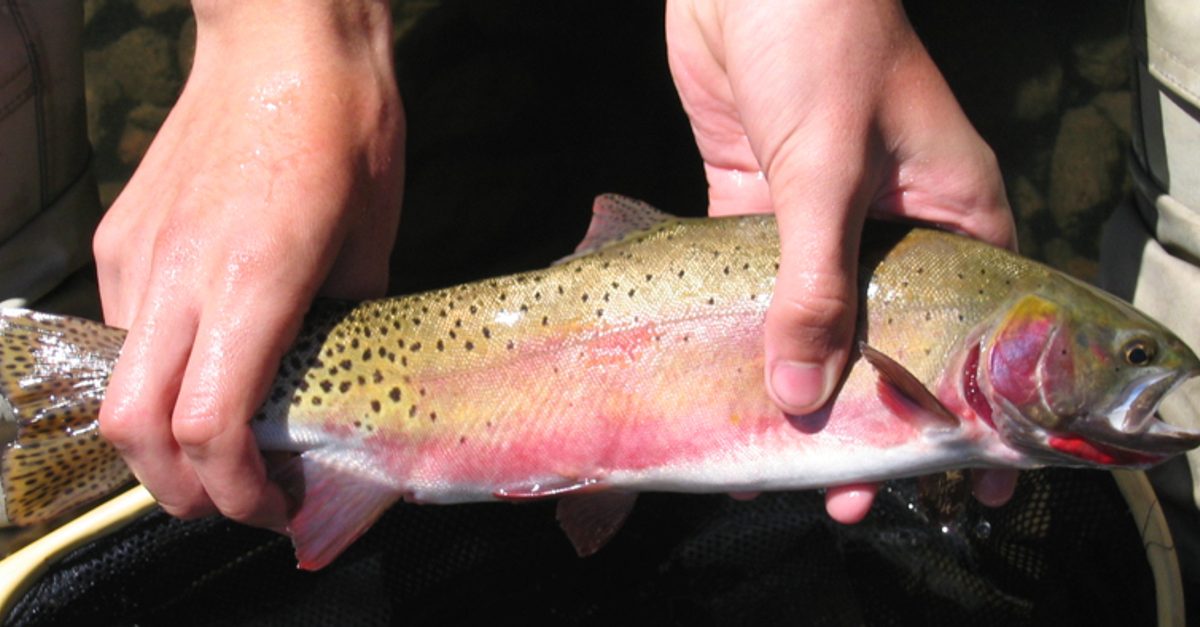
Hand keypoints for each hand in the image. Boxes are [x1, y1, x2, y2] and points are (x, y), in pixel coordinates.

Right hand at [93, 0, 403, 530]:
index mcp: (254, 281)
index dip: (235, 491)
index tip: (272, 503)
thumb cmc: (348, 129)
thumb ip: (344, 324)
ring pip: (121, 382)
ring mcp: (137, 254)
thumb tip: (331, 376)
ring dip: (162, 432)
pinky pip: (124, 327)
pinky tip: (205, 355)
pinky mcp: (120, 231)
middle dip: (177, 488)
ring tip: (222, 433)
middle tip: (234, 496)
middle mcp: (178, 275)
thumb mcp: (374, 243)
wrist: (283, 36)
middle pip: (133, 430)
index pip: (209, 429)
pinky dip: (157, 370)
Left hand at [667, 0, 1018, 521]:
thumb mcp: (827, 168)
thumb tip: (798, 394)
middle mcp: (892, 225)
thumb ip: (815, 283)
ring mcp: (821, 219)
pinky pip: (753, 288)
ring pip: (817, 325)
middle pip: (890, 346)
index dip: (976, 412)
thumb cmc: (823, 38)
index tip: (968, 483)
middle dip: (867, 419)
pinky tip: (723, 390)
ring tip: (771, 461)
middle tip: (844, 492)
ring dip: (796, 389)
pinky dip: (740, 338)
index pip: (980, 337)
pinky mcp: (755, 205)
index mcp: (951, 213)